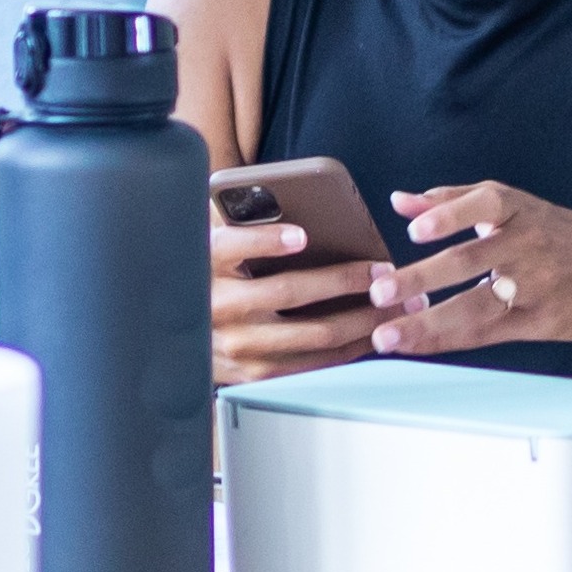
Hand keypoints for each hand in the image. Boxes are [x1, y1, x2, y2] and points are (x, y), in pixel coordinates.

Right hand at [210, 211, 382, 385]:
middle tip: (384, 270)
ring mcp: (237, 346)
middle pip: (290, 291)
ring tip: (397, 302)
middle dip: (347, 280)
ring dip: (363, 317)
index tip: (301, 235)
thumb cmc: (211, 276)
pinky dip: (350, 347)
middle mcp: (219, 306)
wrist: (175, 335)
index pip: (232, 246)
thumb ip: (242, 221)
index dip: (266, 240)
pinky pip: (313, 363)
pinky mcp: (253, 374)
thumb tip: (282, 197)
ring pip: (314, 333)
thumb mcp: (215, 242)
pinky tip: (375, 331)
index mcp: (206, 263)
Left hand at [370, 186, 571, 360]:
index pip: (486, 204)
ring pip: (475, 305)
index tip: (416, 231)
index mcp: (521, 211)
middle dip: (421, 278)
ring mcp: (535, 287)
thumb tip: (400, 201)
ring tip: (387, 335)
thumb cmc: (564, 238)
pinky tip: (418, 346)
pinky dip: (449, 341)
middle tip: (380, 292)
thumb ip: (454, 201)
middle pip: (470, 260)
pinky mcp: (538, 321)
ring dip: (427, 322)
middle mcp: (528, 245)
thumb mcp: (519, 207)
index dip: (450, 215)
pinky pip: (487, 333)